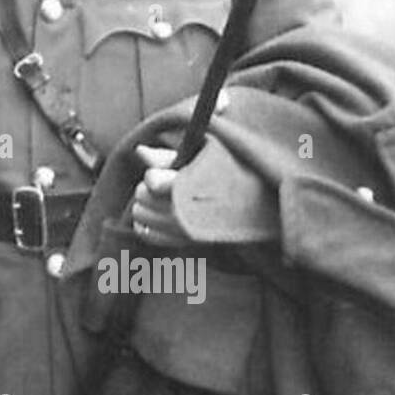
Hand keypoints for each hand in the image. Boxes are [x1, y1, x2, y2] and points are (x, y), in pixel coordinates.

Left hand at [130, 88, 229, 247]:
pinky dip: (145, 223)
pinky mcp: (182, 243)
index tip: (167, 172)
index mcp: (192, 186)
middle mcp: (186, 212)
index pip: (152, 182)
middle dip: (148, 187)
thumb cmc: (227, 172)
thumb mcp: (203, 155)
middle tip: (163, 182)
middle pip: (142, 196)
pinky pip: (145, 234)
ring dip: (145, 204)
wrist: (255, 203)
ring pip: (140, 214)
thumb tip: (139, 151)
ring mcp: (183, 231)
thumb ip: (168, 156)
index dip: (154, 174)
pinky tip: (156, 214)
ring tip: (161, 198)